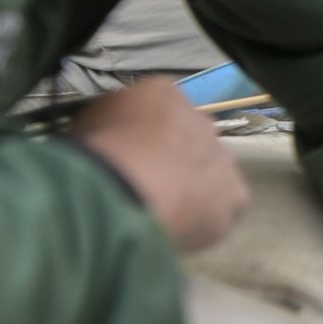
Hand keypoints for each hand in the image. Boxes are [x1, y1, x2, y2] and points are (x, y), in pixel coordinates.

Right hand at [71, 78, 248, 251]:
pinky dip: (205, 220)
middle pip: (188, 141)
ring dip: (192, 190)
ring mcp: (222, 156)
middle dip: (171, 162)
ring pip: (209, 173)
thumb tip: (114, 138)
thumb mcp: (87, 123)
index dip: (142, 139)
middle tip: (146, 188)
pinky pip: (224, 209)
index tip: (129, 160)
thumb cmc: (96, 155)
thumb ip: (110, 124)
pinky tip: (182, 230)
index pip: (159, 112)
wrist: (123, 189)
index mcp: (162, 93)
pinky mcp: (235, 194)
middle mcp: (201, 119)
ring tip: (162, 214)